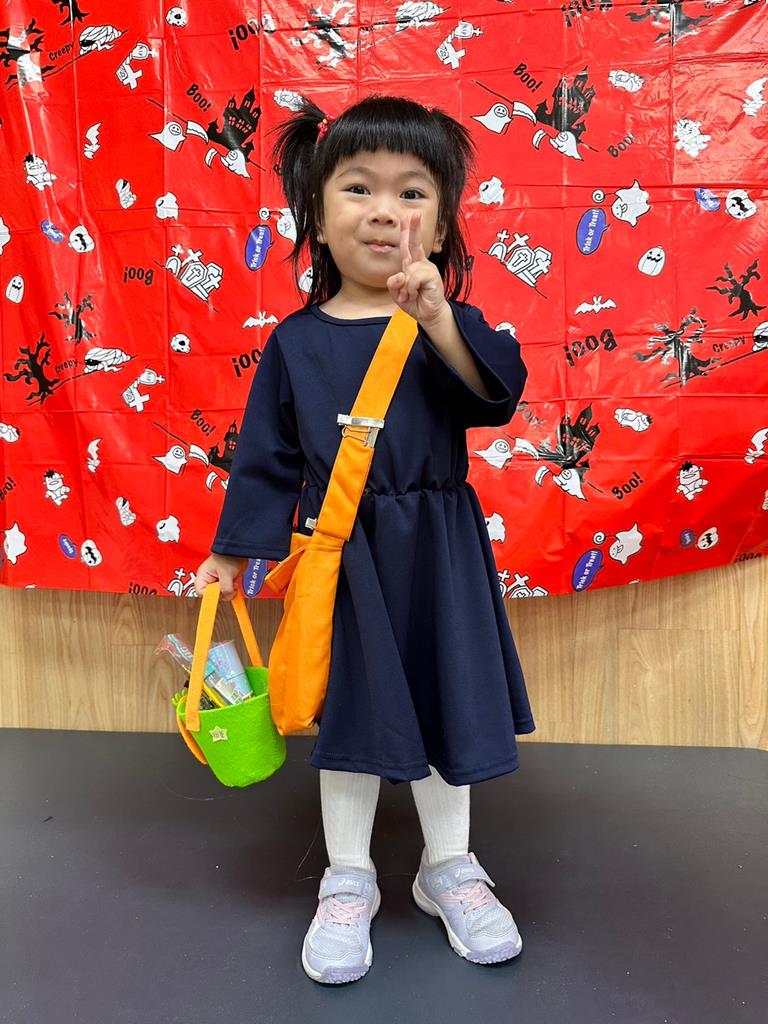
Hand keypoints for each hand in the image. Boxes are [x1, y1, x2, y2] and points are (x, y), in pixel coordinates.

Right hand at [194, 553, 246, 600]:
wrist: (238, 553)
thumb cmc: (228, 557)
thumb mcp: (226, 573)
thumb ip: (225, 587)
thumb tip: (226, 597)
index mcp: (203, 576)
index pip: (200, 592)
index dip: (209, 595)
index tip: (219, 594)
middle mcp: (208, 580)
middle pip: (211, 595)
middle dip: (221, 593)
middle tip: (228, 587)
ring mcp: (216, 582)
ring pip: (220, 595)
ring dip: (228, 592)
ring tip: (232, 584)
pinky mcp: (224, 583)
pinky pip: (226, 592)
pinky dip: (231, 591)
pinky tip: (234, 585)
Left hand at [386, 211, 447, 325]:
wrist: (429, 315)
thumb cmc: (415, 303)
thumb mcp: (398, 294)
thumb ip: (394, 284)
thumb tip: (400, 274)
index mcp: (412, 266)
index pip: (408, 246)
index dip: (407, 232)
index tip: (407, 217)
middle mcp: (420, 264)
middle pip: (415, 243)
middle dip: (414, 228)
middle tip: (414, 213)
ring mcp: (427, 269)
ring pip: (408, 271)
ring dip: (405, 287)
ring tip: (410, 295)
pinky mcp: (432, 276)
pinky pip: (414, 278)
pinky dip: (410, 288)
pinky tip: (415, 294)